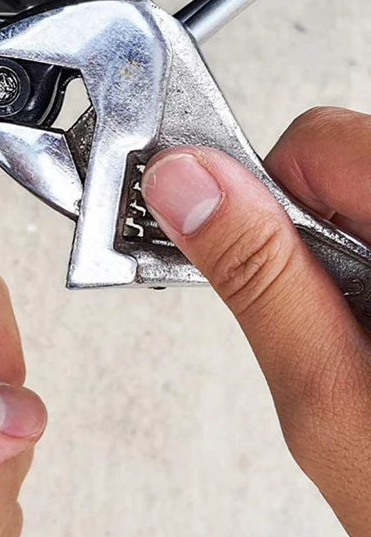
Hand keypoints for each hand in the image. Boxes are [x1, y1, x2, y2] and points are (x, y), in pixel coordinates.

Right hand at [141, 106, 370, 536]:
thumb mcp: (323, 392)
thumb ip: (253, 276)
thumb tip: (183, 185)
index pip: (316, 144)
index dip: (260, 201)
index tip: (242, 253)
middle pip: (337, 162)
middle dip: (298, 234)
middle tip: (311, 313)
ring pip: (351, 195)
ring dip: (331, 255)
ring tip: (349, 333)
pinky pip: (363, 228)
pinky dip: (354, 267)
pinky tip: (368, 326)